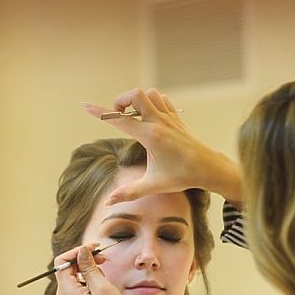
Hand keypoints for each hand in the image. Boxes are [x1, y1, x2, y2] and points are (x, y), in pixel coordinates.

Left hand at [54, 243, 131, 294]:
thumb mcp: (101, 286)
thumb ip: (89, 267)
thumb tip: (82, 250)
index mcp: (66, 290)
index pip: (62, 261)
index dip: (77, 251)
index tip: (94, 248)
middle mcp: (64, 294)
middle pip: (68, 266)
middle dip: (85, 258)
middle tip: (104, 256)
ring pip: (76, 274)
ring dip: (90, 268)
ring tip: (106, 271)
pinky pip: (80, 283)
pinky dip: (91, 278)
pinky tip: (103, 282)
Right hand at [82, 87, 242, 204]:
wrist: (208, 168)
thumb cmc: (182, 177)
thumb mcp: (153, 185)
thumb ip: (129, 192)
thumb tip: (108, 202)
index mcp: (150, 136)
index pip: (119, 120)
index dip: (99, 112)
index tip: (85, 106)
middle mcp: (159, 122)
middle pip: (136, 94)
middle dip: (121, 101)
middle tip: (119, 117)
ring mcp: (169, 117)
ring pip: (149, 93)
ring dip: (137, 100)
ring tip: (133, 117)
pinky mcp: (176, 117)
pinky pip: (161, 99)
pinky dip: (151, 102)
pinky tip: (149, 118)